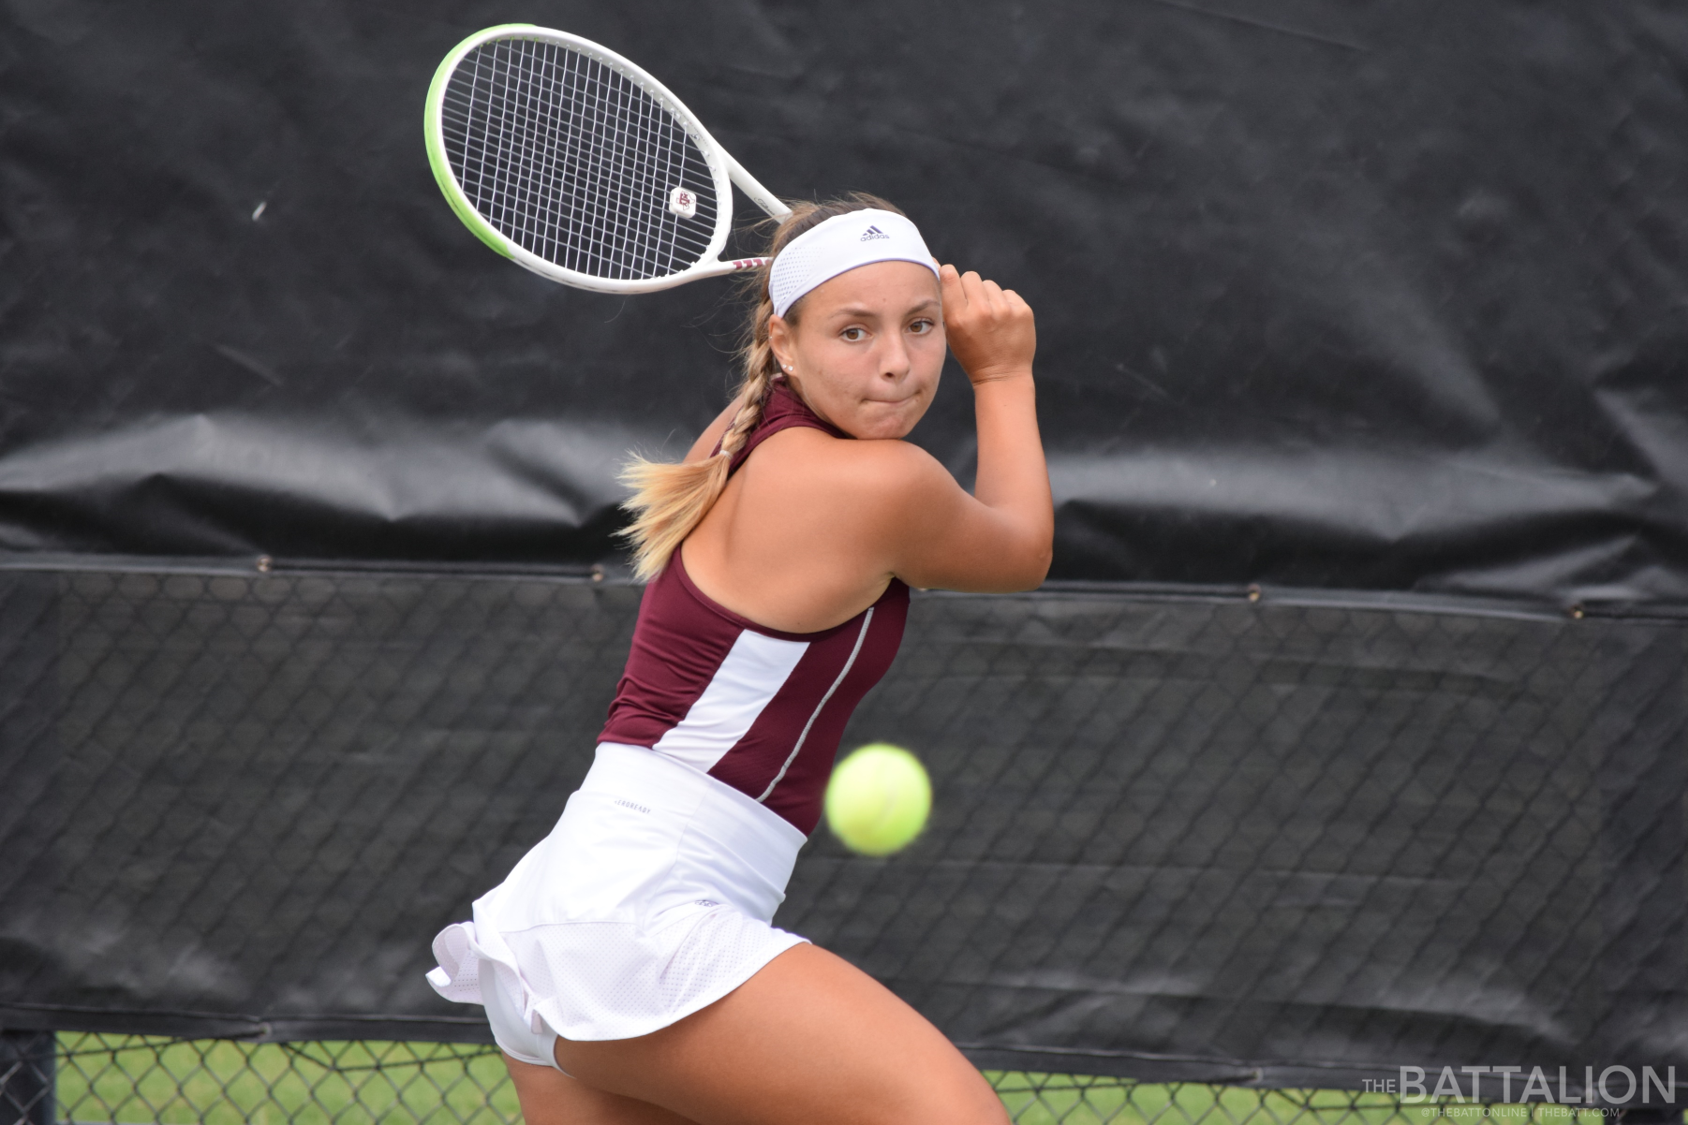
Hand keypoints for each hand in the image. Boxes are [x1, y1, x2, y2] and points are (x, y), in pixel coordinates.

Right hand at [940, 264, 1035, 384]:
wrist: (1003, 376)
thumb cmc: (972, 355)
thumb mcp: (952, 335)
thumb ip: (948, 305)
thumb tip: (942, 269)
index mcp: (958, 319)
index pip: (950, 277)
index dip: (949, 274)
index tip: (949, 275)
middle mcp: (981, 312)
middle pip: (971, 276)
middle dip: (970, 287)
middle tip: (973, 304)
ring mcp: (1004, 311)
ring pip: (990, 285)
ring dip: (988, 297)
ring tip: (990, 318)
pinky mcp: (1023, 311)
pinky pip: (1008, 294)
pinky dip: (1005, 304)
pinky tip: (1004, 322)